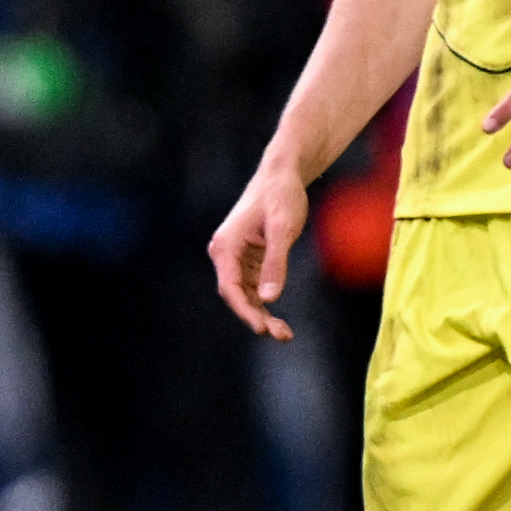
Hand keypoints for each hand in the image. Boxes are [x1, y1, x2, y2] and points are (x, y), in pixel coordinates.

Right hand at [206, 154, 310, 343]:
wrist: (282, 175)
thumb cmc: (281, 197)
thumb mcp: (283, 229)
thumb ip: (276, 264)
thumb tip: (268, 299)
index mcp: (226, 246)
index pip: (230, 287)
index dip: (245, 310)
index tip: (262, 328)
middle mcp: (226, 255)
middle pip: (237, 295)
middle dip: (257, 317)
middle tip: (282, 335)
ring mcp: (237, 259)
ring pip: (246, 295)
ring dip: (262, 314)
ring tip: (285, 334)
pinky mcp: (250, 260)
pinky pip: (255, 288)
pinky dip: (266, 303)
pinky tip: (281, 320)